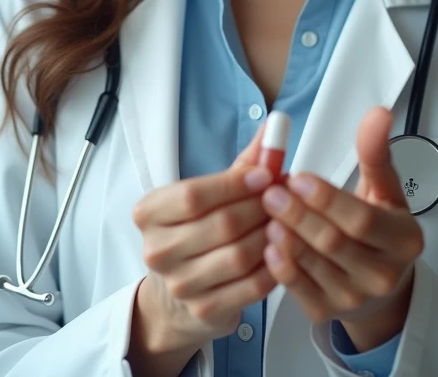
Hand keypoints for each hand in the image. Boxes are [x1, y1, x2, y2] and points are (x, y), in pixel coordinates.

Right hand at [131, 123, 277, 354]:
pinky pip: (250, 286)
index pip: (192, 195)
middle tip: (286, 197)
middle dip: (260, 207)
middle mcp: (157, 251)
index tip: (266, 174)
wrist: (177, 294)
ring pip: (238, 255)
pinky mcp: (204, 311)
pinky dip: (273, 266)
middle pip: (220, 224)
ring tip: (288, 221)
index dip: (234, 184)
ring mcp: (180, 285)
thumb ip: (244, 161)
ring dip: (271, 235)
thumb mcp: (212, 192)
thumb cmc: (198, 228)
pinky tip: (283, 250)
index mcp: (149, 213)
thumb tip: (277, 126)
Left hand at [260, 106, 423, 342]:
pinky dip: (280, 266)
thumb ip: (376, 152)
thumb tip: (378, 113)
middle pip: (332, 242)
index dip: (326, 198)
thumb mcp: (384, 188)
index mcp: (403, 240)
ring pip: (313, 265)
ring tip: (265, 210)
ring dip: (285, 236)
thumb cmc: (379, 224)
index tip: (298, 175)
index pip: (361, 220)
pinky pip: (298, 289)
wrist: (379, 281)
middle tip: (271, 190)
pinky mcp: (328, 312)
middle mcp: (383, 275)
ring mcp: (355, 298)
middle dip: (298, 214)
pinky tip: (267, 242)